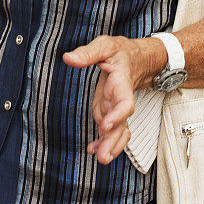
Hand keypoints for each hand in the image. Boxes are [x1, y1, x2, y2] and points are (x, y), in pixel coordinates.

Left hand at [63, 35, 163, 164]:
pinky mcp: (109, 110)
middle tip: (103, 157)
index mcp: (122, 83)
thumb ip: (87, 53)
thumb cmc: (120, 51)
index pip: (125, 102)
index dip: (117, 115)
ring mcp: (115, 107)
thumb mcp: (105, 45)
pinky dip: (104, 141)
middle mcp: (121, 99)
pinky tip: (93, 149)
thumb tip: (68, 58)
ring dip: (110, 146)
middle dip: (113, 141)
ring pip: (117, 132)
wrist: (135, 58)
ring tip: (100, 158)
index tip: (105, 126)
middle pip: (122, 124)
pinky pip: (109, 130)